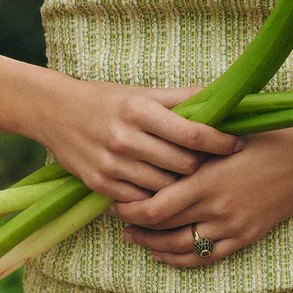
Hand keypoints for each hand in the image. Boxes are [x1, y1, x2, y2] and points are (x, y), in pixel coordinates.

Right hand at [37, 77, 244, 200]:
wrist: (55, 112)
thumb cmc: (107, 100)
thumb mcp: (142, 93)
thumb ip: (181, 98)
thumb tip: (222, 96)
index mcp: (140, 111)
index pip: (191, 133)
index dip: (220, 142)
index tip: (237, 145)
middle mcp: (125, 138)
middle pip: (183, 164)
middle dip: (201, 165)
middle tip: (209, 161)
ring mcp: (111, 164)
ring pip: (165, 186)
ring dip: (179, 183)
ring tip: (185, 174)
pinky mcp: (99, 184)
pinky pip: (141, 200)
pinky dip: (154, 195)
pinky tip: (159, 185)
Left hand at [111, 123, 292, 265]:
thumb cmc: (265, 136)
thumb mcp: (223, 137)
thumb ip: (190, 147)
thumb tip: (152, 146)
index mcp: (207, 181)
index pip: (155, 207)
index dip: (129, 209)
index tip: (115, 201)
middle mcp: (217, 209)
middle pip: (162, 230)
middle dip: (134, 226)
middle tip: (117, 218)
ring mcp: (233, 227)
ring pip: (181, 249)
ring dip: (153, 247)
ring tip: (135, 238)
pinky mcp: (246, 236)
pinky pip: (208, 257)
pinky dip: (182, 259)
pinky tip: (166, 254)